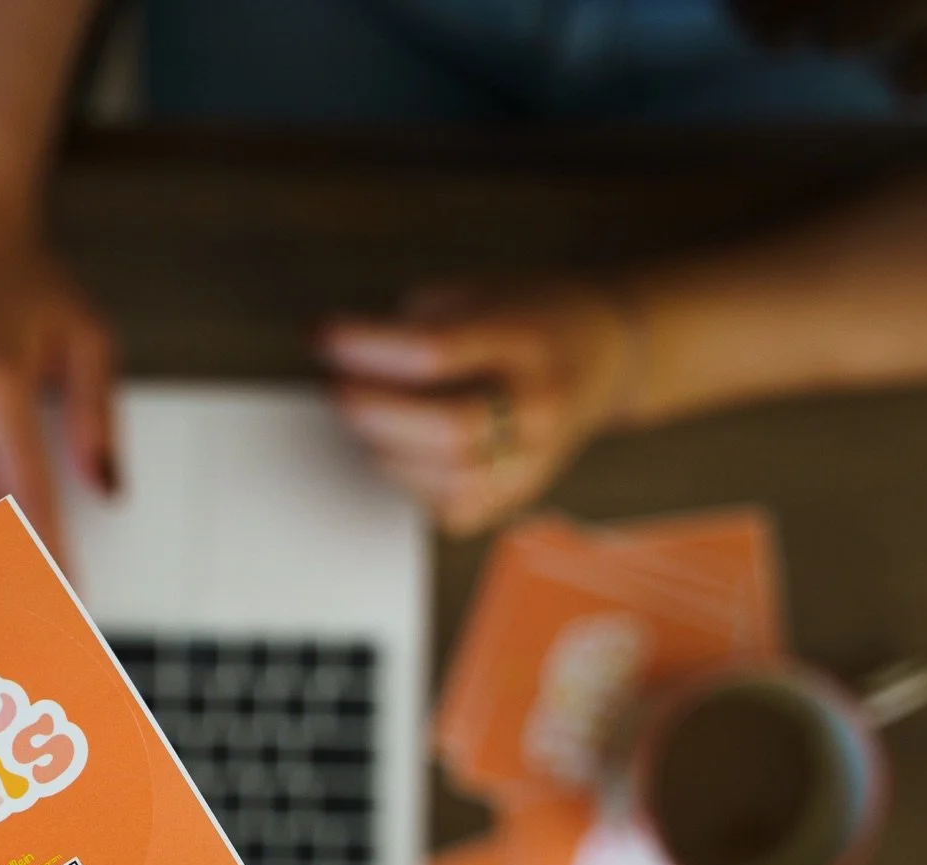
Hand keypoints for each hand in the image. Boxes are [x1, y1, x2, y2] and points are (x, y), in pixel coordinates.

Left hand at [319, 278, 637, 535]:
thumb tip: (343, 356)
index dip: (367, 346)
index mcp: (527, 343)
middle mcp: (538, 406)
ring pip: (448, 479)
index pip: (437, 352)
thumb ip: (415, 322)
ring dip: (384, 449)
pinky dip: (409, 482)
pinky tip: (395, 450)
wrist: (605, 358)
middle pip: (448, 429)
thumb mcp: (480, 293)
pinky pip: (451, 508)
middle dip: (374, 411)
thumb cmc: (531, 321)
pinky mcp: (517, 496)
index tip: (321, 334)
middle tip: (334, 386)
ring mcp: (534, 459)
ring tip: (360, 416)